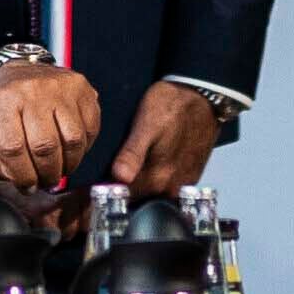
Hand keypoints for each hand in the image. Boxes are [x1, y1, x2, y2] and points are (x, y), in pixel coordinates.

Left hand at [0, 58, 104, 190]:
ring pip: (73, 141)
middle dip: (47, 174)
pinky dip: (83, 148)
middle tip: (44, 180)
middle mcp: (32, 90)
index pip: (13, 149)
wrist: (17, 72)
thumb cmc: (3, 106)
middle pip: (45, 147)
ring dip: (68, 165)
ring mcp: (60, 87)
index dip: (22, 175)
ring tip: (59, 168)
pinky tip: (70, 149)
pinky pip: (90, 129)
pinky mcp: (81, 88)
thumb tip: (17, 181)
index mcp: (2, 101)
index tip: (26, 185)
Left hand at [106, 77, 226, 193]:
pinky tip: (145, 162)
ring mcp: (182, 182)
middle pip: (137, 199)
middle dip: (119, 192)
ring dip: (136, 186)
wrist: (204, 94)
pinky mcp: (189, 175)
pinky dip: (151, 178)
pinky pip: (164, 185)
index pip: (123, 199)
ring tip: (123, 167)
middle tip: (102, 177)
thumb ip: (132, 154)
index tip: (89, 190)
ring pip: (151, 193)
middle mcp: (171, 186)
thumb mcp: (147, 124)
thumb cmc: (174, 104)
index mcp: (158, 177)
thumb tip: (118, 178)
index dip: (104, 195)